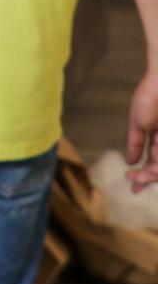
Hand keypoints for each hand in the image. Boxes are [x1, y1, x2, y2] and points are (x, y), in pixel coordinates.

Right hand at [128, 69, 157, 191]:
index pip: (152, 162)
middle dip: (148, 177)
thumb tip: (130, 162)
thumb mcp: (138, 122)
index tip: (132, 187)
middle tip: (134, 183)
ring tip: (141, 176)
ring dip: (153, 174)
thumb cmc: (150, 96)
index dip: (143, 176)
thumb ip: (135, 143)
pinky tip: (151, 164)